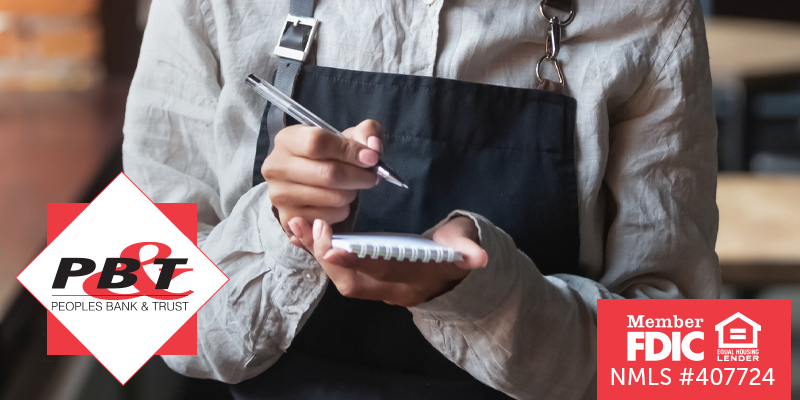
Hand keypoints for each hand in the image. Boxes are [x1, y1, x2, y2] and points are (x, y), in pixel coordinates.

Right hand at [262, 120, 382, 240]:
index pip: (318, 142)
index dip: (349, 151)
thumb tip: (373, 147)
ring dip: (350, 194)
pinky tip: (336, 202)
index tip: (371, 158)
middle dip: (358, 177)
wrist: (305, 182)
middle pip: (328, 174)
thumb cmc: (327, 156)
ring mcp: (279, 195)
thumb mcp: (346, 136)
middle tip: (371, 177)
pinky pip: (328, 218)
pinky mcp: (287, 219)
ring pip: (332, 198)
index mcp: (287, 139)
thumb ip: (365, 132)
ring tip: (349, 187)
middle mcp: (276, 166)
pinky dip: (341, 211)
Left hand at [287, 216, 487, 306]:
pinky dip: (319, 253)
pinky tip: (299, 234)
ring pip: (341, 278)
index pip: (383, 273)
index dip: (358, 262)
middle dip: (328, 259)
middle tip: (310, 226)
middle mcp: (393, 290)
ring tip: (296, 225)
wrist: (454, 271)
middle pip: (353, 283)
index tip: (333, 247)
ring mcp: (379, 288)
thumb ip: (468, 249)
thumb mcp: (466, 245)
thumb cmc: (457, 248)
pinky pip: (339, 271)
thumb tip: (479, 256)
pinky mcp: (368, 279)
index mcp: (417, 279)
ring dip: (317, 254)